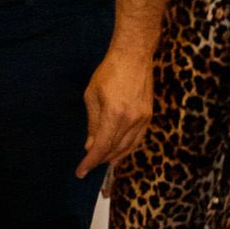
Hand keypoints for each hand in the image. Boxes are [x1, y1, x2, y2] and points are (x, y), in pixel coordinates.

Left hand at [78, 43, 152, 175]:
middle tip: (87, 166)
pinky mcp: (149, 116)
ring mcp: (143, 119)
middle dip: (100, 161)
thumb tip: (90, 146)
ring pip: (128, 147)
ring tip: (101, 162)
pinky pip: (137, 139)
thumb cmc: (108, 72)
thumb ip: (92, 124)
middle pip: (115, 150)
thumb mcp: (91, 96)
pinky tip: (118, 153)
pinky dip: (127, 149)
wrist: (134, 56)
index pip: (102, 146)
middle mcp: (131, 120)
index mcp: (114, 114)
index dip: (90, 162)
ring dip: (113, 157)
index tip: (80, 172)